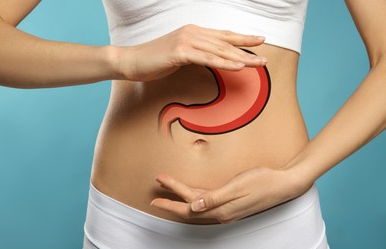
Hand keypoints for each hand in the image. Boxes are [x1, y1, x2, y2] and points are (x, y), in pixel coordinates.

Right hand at [116, 24, 266, 80]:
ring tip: (258, 64)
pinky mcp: (180, 52)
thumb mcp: (179, 55)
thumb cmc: (154, 60)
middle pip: (226, 42)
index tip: (259, 41)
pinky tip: (238, 67)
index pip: (223, 35)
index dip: (242, 38)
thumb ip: (195, 54)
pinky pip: (207, 58)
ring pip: (220, 50)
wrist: (131, 61)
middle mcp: (192, 32)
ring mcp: (186, 41)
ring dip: (241, 57)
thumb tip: (209, 60)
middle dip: (248, 50)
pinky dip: (224, 62)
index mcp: (193, 32)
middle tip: (266, 59)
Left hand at [151, 167, 312, 223]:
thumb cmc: (262, 181)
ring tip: (169, 189)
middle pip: (190, 207)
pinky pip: (207, 202)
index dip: (171, 201)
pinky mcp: (231, 203)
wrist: (283, 184)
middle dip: (172, 198)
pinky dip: (195, 197)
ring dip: (182, 197)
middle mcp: (221, 212)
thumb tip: (193, 207)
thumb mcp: (237, 187)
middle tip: (156, 191)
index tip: (156, 195)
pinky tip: (191, 193)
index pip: (189, 207)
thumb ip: (214, 198)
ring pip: (198, 204)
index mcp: (221, 209)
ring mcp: (226, 209)